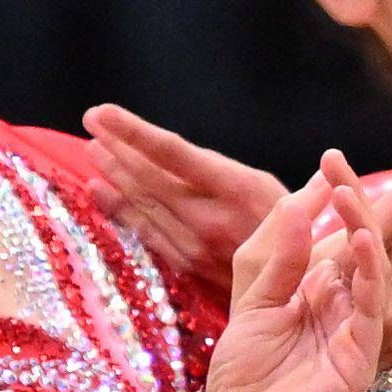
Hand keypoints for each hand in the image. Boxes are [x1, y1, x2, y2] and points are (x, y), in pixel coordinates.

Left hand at [84, 102, 286, 292]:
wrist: (301, 278)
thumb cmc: (289, 222)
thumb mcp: (265, 184)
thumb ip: (214, 168)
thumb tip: (162, 145)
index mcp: (234, 188)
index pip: (170, 153)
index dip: (132, 131)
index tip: (102, 113)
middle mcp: (210, 218)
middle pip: (149, 177)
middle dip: (116, 147)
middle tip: (91, 122)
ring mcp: (194, 245)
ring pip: (143, 203)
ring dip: (114, 174)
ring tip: (93, 151)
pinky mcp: (187, 265)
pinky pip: (145, 232)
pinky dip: (120, 209)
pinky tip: (101, 192)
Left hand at [195, 189, 386, 391]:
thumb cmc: (244, 366)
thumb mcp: (257, 298)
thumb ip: (281, 253)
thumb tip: (305, 201)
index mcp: (329, 284)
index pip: (354, 230)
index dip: (352, 193)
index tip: (333, 156)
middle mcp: (352, 301)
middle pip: (384, 240)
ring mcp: (360, 327)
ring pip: (376, 265)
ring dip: (366, 226)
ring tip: (348, 193)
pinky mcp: (361, 354)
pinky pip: (371, 304)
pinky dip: (367, 269)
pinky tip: (358, 238)